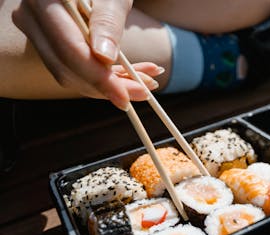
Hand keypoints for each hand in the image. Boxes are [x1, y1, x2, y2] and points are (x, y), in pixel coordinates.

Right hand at [12, 0, 160, 109]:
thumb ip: (107, 22)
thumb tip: (104, 58)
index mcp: (43, 0)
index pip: (71, 51)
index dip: (99, 79)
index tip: (126, 97)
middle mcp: (31, 17)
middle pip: (67, 69)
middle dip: (108, 87)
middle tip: (145, 90)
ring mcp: (36, 31)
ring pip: (70, 74)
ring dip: (109, 85)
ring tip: (145, 81)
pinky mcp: (47, 41)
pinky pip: (73, 68)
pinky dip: (103, 76)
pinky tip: (132, 75)